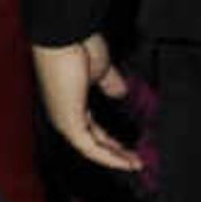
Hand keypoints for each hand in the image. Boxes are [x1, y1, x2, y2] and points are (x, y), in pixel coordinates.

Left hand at [35, 34, 142, 175]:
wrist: (65, 37)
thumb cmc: (77, 45)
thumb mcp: (100, 67)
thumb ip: (110, 82)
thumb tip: (119, 92)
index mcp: (70, 101)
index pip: (92, 128)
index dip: (112, 140)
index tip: (131, 145)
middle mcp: (64, 113)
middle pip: (92, 142)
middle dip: (116, 153)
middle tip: (136, 161)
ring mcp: (64, 119)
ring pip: (91, 148)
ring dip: (114, 158)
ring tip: (135, 164)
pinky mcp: (69, 123)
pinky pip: (90, 147)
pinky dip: (109, 156)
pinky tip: (125, 161)